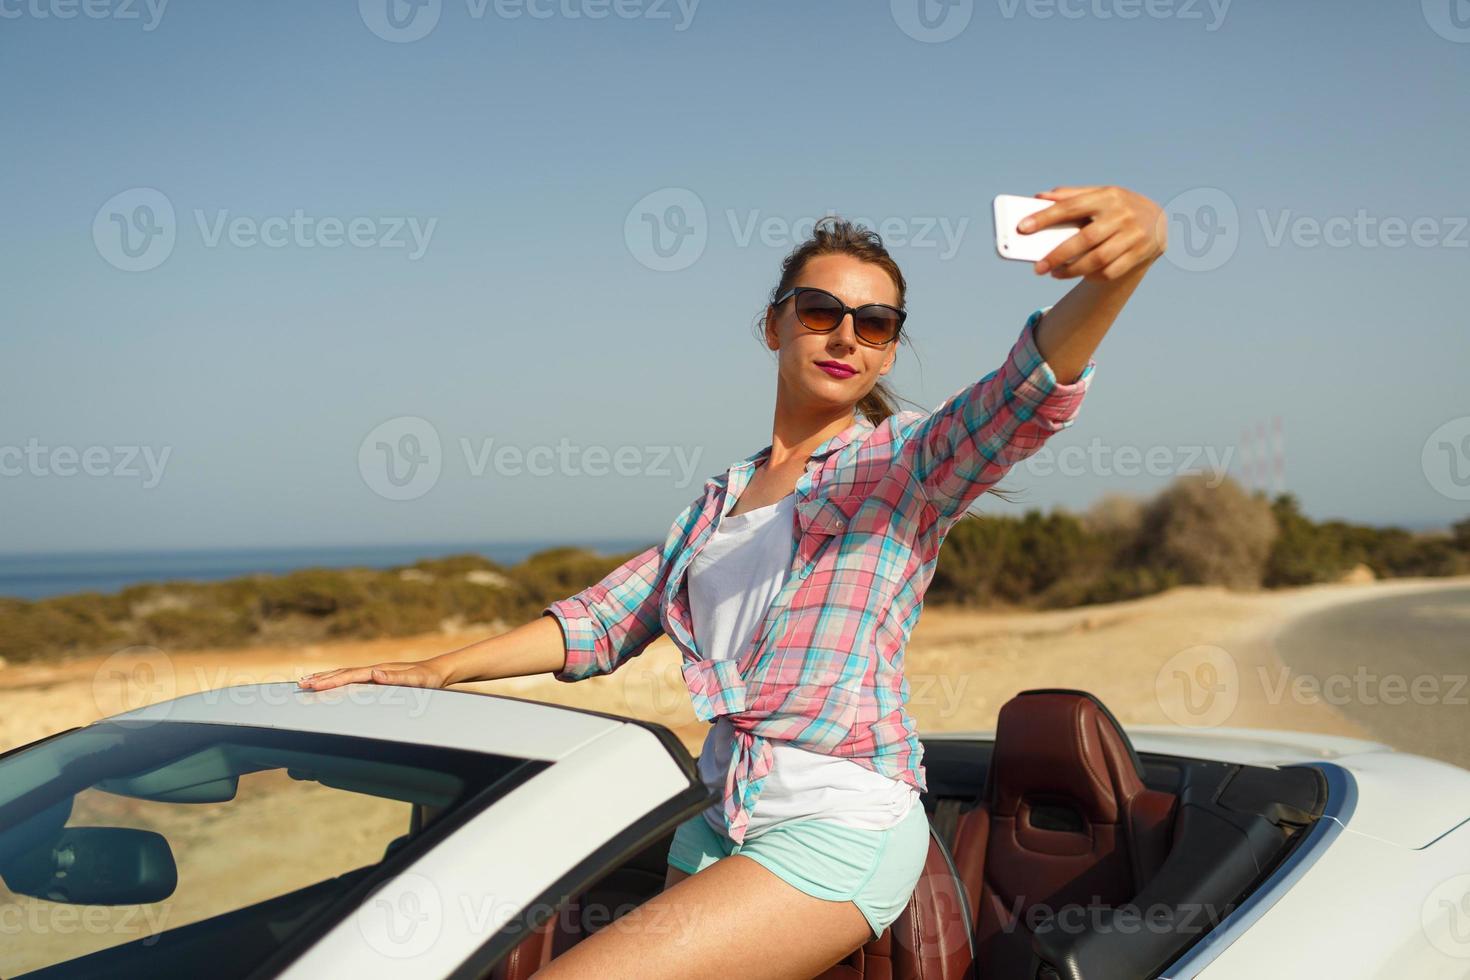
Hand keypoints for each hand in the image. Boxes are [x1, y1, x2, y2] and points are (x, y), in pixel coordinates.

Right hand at [297, 658, 449, 691]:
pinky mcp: (378, 678)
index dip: (330, 681)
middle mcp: (374, 670)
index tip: (312, 685)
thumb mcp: (415, 680)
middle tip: (300, 684)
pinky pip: (352, 679)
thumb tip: (375, 673)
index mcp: (378, 671)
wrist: (438, 671)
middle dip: (320, 679)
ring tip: (307, 680)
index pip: (349, 676)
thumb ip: (396, 678)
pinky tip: (333, 684)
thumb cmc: (428, 679)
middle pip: (342, 673)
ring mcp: (375, 672)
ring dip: (326, 678)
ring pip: (345, 674)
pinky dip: (338, 680)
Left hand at [1021, 185, 1166, 281]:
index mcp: (1107, 196)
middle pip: (1085, 238)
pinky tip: (1080, 275)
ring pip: (1098, 259)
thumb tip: (1038, 198)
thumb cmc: (1117, 207)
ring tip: (1053, 274)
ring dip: (1072, 270)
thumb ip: (1070, 196)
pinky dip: (1091, 276)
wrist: (1158, 220)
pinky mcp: (1139, 254)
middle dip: (1057, 255)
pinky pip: (1110, 272)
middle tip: (1037, 268)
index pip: (1072, 206)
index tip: (1023, 227)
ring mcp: (1133, 236)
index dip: (1046, 217)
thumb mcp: (1099, 194)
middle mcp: (1121, 215)